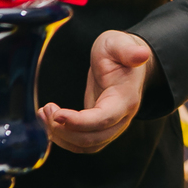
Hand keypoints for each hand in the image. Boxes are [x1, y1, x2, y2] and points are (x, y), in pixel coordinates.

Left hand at [38, 30, 154, 152]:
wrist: (124, 60)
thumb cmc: (118, 50)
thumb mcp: (118, 43)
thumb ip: (128, 50)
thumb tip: (142, 55)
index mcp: (126, 98)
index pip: (104, 119)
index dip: (80, 122)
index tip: (58, 115)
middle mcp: (122, 117)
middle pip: (94, 138)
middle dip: (65, 130)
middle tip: (47, 110)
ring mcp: (112, 124)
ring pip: (87, 145)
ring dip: (62, 137)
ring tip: (44, 115)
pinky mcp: (100, 127)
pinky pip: (83, 143)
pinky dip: (64, 138)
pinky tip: (50, 121)